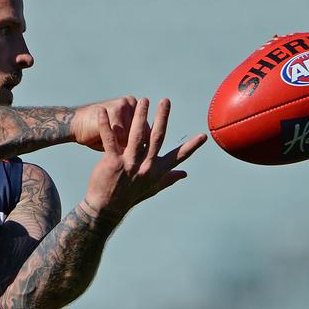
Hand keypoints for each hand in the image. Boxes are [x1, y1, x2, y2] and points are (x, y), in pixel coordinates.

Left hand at [83, 98, 206, 217]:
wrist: (107, 208)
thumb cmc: (130, 196)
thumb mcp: (152, 188)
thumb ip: (168, 179)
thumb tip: (184, 174)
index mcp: (157, 171)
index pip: (178, 156)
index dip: (191, 147)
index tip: (204, 135)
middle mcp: (145, 166)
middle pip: (157, 137)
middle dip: (162, 118)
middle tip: (165, 100)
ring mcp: (129, 164)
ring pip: (137, 135)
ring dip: (140, 116)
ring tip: (143, 100)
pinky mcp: (112, 162)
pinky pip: (110, 140)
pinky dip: (106, 125)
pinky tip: (103, 112)